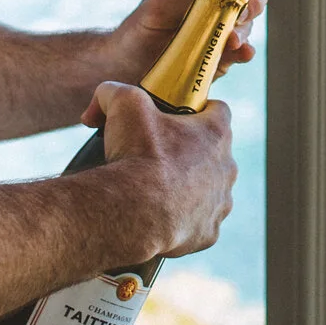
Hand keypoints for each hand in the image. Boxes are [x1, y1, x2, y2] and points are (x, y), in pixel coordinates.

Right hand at [85, 83, 236, 257]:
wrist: (134, 212)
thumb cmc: (137, 156)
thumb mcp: (122, 104)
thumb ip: (113, 91)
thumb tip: (98, 105)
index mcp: (216, 133)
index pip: (218, 111)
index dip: (198, 110)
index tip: (177, 116)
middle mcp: (227, 168)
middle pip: (213, 153)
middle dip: (189, 152)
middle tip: (158, 155)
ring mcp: (220, 203)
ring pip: (209, 190)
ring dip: (189, 188)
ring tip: (157, 190)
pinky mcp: (209, 233)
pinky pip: (199, 223)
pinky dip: (182, 220)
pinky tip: (160, 218)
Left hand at [101, 0, 269, 85]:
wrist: (125, 69)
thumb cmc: (137, 31)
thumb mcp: (156, 8)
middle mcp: (214, 3)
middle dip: (251, 2)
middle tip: (244, 12)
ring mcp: (219, 29)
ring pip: (247, 23)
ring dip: (245, 30)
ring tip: (232, 40)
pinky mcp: (221, 55)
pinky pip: (240, 52)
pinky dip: (245, 51)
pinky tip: (243, 52)